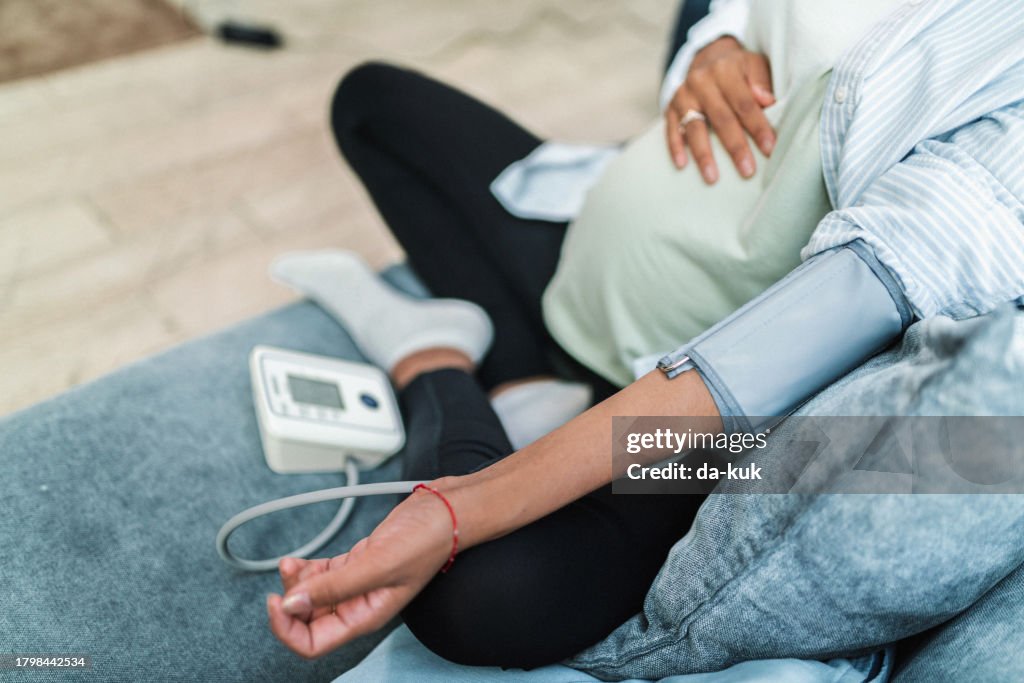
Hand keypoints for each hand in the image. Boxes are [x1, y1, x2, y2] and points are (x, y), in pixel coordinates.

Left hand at [266, 488, 454, 658]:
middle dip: (290, 600)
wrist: (446, 511)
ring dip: (296, 582)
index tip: (276, 601)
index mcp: (365, 617)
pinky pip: (321, 575)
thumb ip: (334, 586)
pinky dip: (306, 569)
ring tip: (293, 562)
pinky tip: (300, 559)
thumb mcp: (378, 565)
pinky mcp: (356, 563)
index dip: (288, 629)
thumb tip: (290, 605)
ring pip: (312, 596)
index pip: (313, 644)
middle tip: (288, 574)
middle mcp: (358, 606)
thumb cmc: (426, 540)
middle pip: (308, 621)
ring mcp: (357, 584)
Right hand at [665, 36, 775, 183]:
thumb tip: (768, 101)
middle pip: (721, 119)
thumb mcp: (753, 65)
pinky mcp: (670, 108)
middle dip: (735, 147)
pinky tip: (681, 165)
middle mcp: (701, 81)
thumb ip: (761, 82)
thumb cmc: (738, 69)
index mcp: (726, 70)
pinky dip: (676, 147)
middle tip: (747, 171)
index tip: (769, 149)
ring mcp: (683, 95)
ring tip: (712, 178)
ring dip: (704, 155)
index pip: (744, 103)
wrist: (706, 59)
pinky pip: (671, 130)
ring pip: (695, 128)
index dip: (758, 127)